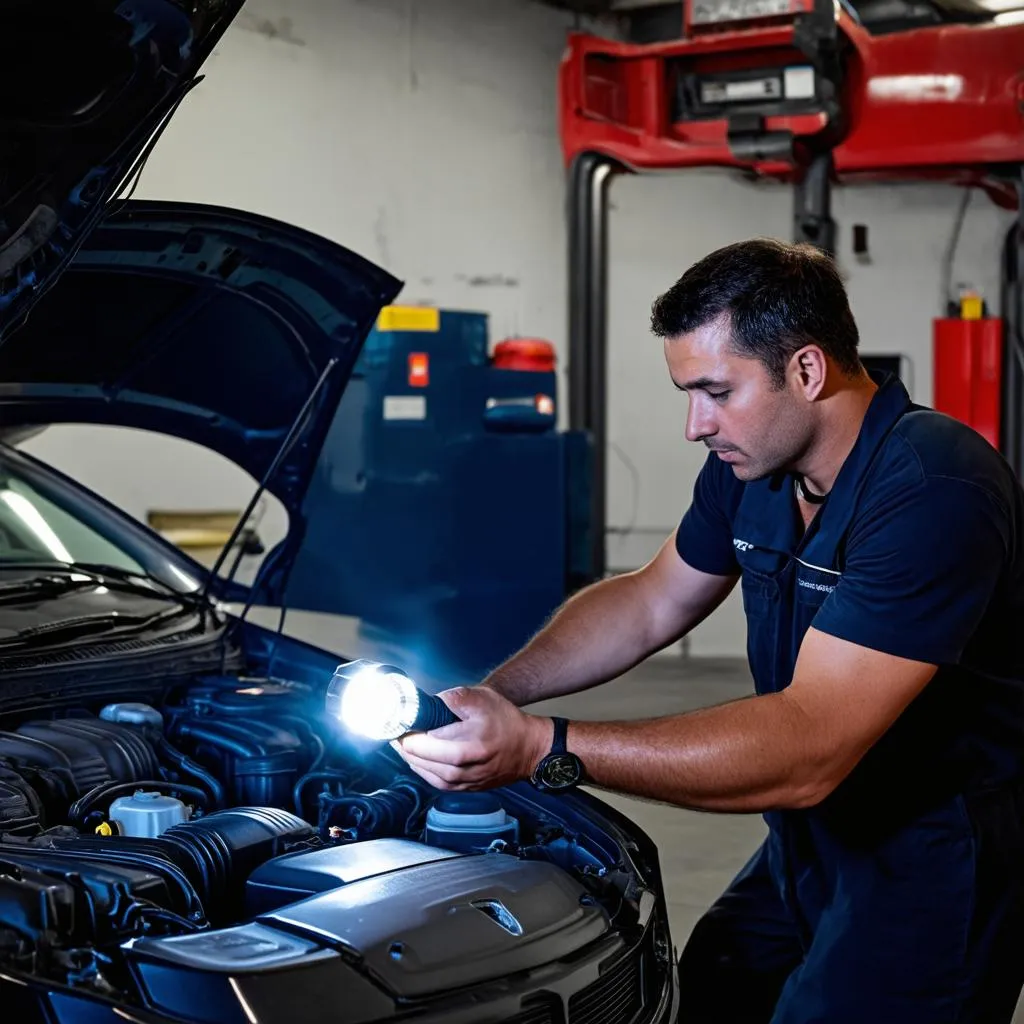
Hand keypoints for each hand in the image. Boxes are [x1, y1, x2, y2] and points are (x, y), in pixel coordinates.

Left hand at [393, 686, 552, 790]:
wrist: (529, 748)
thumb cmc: (507, 722)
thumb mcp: (483, 699)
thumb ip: (454, 698)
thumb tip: (428, 702)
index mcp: (468, 748)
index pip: (423, 743)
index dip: (406, 731)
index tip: (397, 721)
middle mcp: (463, 770)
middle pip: (419, 760)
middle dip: (403, 744)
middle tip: (395, 730)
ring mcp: (463, 783)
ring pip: (424, 772)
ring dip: (409, 757)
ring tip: (402, 742)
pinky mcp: (464, 789)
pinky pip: (434, 781)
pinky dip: (422, 768)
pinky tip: (417, 757)